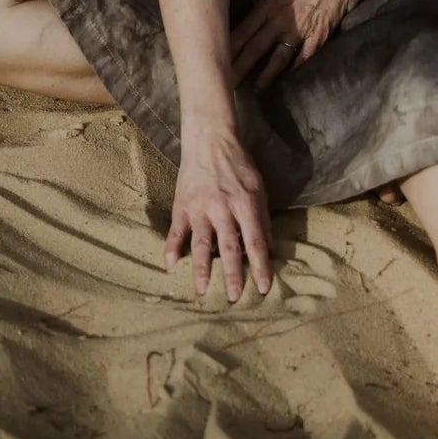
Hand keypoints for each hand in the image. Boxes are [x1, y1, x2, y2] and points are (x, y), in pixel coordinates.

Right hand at [164, 130, 272, 300]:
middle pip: (228, 246)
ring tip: (202, 291)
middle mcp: (223, 207)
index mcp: (245, 203)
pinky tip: (169, 266)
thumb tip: (268, 247)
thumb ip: (262, 217)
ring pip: (201, 243)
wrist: (210, 140)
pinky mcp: (182, 204)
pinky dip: (171, 248)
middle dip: (232, 274)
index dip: (260, 266)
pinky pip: (176, 230)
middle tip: (235, 298)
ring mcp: (200, 206)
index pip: (255, 241)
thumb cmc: (239, 165)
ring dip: (201, 269)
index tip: (263, 287)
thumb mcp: (259, 187)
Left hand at [230, 0, 366, 91]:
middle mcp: (280, 20)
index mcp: (267, 6)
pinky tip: (287, 78)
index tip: (214, 63)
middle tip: (226, 85)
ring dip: (265, 76)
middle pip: (254, 49)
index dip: (227, 50)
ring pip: (278, 58)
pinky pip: (303, 57)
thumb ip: (264, 8)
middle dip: (238, 68)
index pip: (242, 32)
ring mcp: (299, 30)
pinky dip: (295, 68)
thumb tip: (250, 26)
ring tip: (255, 90)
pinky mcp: (317, 37)